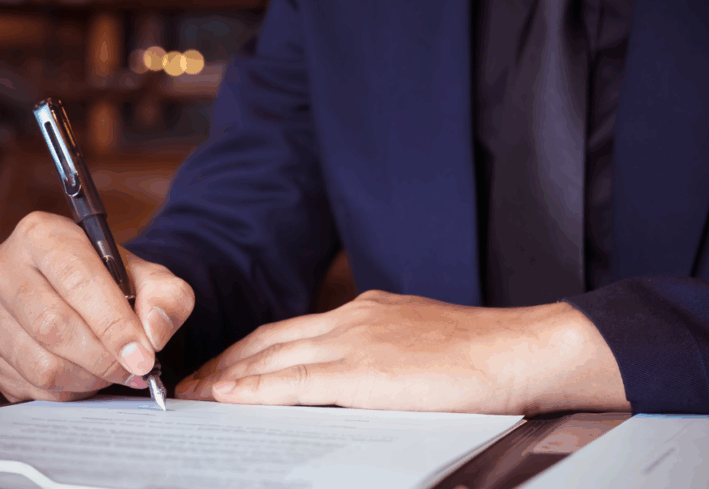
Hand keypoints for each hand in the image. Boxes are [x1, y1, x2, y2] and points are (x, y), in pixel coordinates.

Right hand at [0, 211, 194, 402]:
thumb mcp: (150, 277)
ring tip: (112, 370)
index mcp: (41, 234)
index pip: (76, 281)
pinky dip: (69, 392)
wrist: (82, 293)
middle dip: (104, 358)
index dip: (113, 324)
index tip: (144, 355)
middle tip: (136, 370)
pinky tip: (87, 376)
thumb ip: (167, 297)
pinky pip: (31, 387)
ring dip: (88, 379)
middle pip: (53, 327)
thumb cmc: (114, 281)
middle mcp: (2, 269)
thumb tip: (153, 334)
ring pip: (41, 365)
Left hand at [176, 291, 628, 414]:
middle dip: (228, 360)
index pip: (292, 330)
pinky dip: (255, 387)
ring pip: (273, 356)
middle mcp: (353, 318)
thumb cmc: (480, 354)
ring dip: (229, 375)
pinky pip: (295, 379)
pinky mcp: (363, 370)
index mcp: (367, 311)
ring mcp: (355, 341)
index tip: (224, 365)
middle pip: (271, 338)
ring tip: (196, 393)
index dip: (252, 349)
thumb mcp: (420, 340)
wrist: (516, 351)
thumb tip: (359, 376)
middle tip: (193, 380)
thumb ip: (382, 352)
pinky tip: (228, 397)